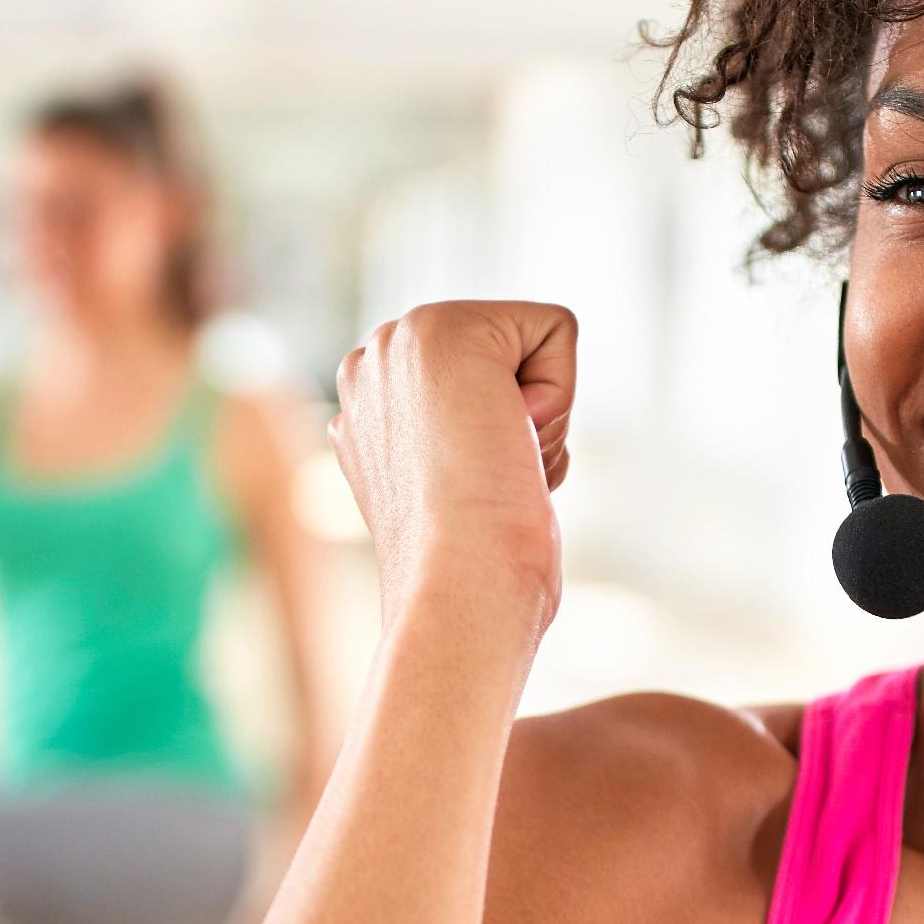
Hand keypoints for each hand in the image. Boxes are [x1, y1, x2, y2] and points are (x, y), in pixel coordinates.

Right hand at [329, 301, 572, 646]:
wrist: (456, 596)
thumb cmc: (469, 579)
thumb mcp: (452, 498)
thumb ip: (459, 448)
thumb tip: (494, 437)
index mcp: (364, 404)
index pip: (485, 377)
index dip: (507, 435)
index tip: (470, 489)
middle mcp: (369, 363)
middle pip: (509, 352)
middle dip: (526, 418)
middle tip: (484, 480)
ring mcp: (396, 343)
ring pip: (532, 343)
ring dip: (541, 417)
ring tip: (490, 470)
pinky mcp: (444, 331)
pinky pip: (556, 328)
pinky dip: (558, 395)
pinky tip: (509, 446)